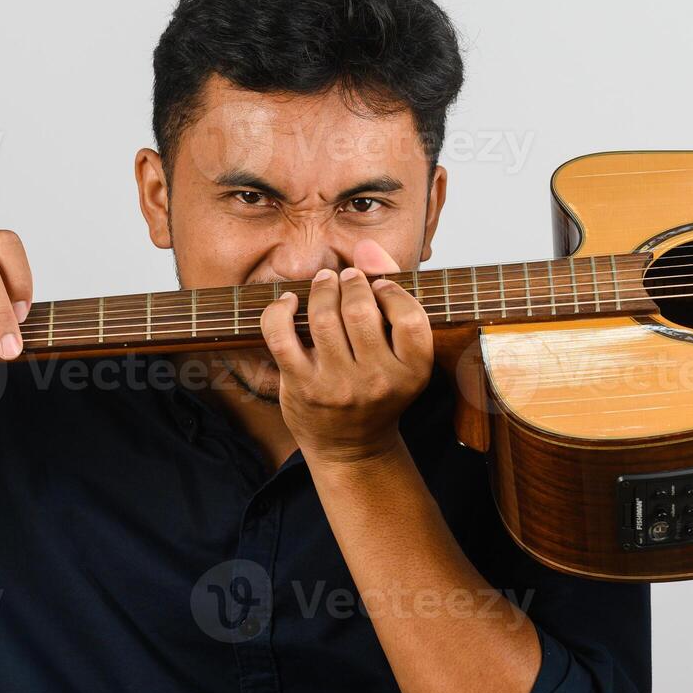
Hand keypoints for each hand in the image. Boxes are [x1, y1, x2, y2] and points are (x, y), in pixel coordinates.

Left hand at [259, 240, 433, 464]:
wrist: (352, 447)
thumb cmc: (378, 388)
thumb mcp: (402, 353)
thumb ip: (394, 293)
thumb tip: (366, 245)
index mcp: (413, 372)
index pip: (409, 315)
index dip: (391, 290)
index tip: (379, 287)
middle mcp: (378, 382)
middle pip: (360, 309)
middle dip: (351, 283)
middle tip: (346, 278)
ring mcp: (337, 387)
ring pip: (323, 317)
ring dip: (321, 289)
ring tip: (324, 283)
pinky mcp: (302, 388)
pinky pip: (282, 336)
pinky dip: (280, 310)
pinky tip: (288, 301)